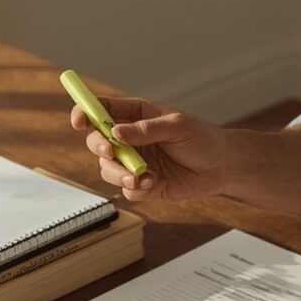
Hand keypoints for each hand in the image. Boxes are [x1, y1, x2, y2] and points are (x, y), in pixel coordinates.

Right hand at [70, 95, 229, 201]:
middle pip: (97, 141)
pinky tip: (155, 184)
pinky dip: (136, 189)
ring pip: (107, 169)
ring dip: (119, 174)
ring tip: (142, 176)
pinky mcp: (143, 184)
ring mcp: (135, 162)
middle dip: (100, 148)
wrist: (222, 167)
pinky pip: (126, 189)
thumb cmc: (202, 138)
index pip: (102, 110)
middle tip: (111, 152)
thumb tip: (116, 132)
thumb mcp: (177, 126)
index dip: (85, 113)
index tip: (79, 120)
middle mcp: (130, 138)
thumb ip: (146, 129)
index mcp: (136, 115)